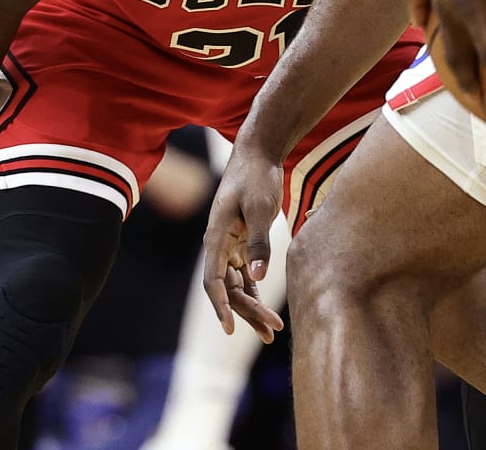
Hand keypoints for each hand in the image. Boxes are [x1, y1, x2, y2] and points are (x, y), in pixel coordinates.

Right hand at [198, 145, 285, 342]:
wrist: (258, 153)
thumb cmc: (257, 177)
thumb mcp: (260, 209)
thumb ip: (259, 243)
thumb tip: (258, 276)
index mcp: (216, 238)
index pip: (213, 281)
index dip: (220, 307)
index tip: (231, 328)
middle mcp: (218, 245)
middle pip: (228, 289)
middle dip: (247, 312)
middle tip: (271, 331)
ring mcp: (229, 244)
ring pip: (237, 284)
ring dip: (252, 307)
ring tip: (272, 330)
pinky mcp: (242, 241)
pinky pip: (245, 274)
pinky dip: (255, 291)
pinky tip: (266, 309)